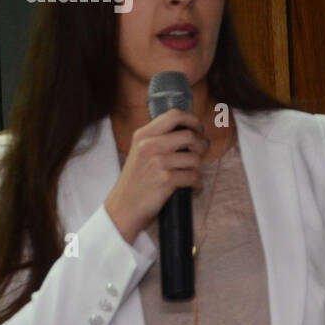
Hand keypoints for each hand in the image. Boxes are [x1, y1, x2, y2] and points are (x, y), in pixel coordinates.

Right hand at [104, 108, 211, 241]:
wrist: (123, 208)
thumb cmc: (137, 181)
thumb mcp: (140, 152)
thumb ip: (159, 139)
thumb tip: (191, 130)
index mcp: (143, 135)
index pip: (174, 116)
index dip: (193, 120)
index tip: (199, 128)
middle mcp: (149, 145)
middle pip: (190, 136)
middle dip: (202, 146)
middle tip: (200, 154)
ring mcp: (157, 163)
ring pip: (195, 158)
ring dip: (199, 169)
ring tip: (192, 175)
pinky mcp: (165, 180)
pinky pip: (194, 177)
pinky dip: (197, 184)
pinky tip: (192, 188)